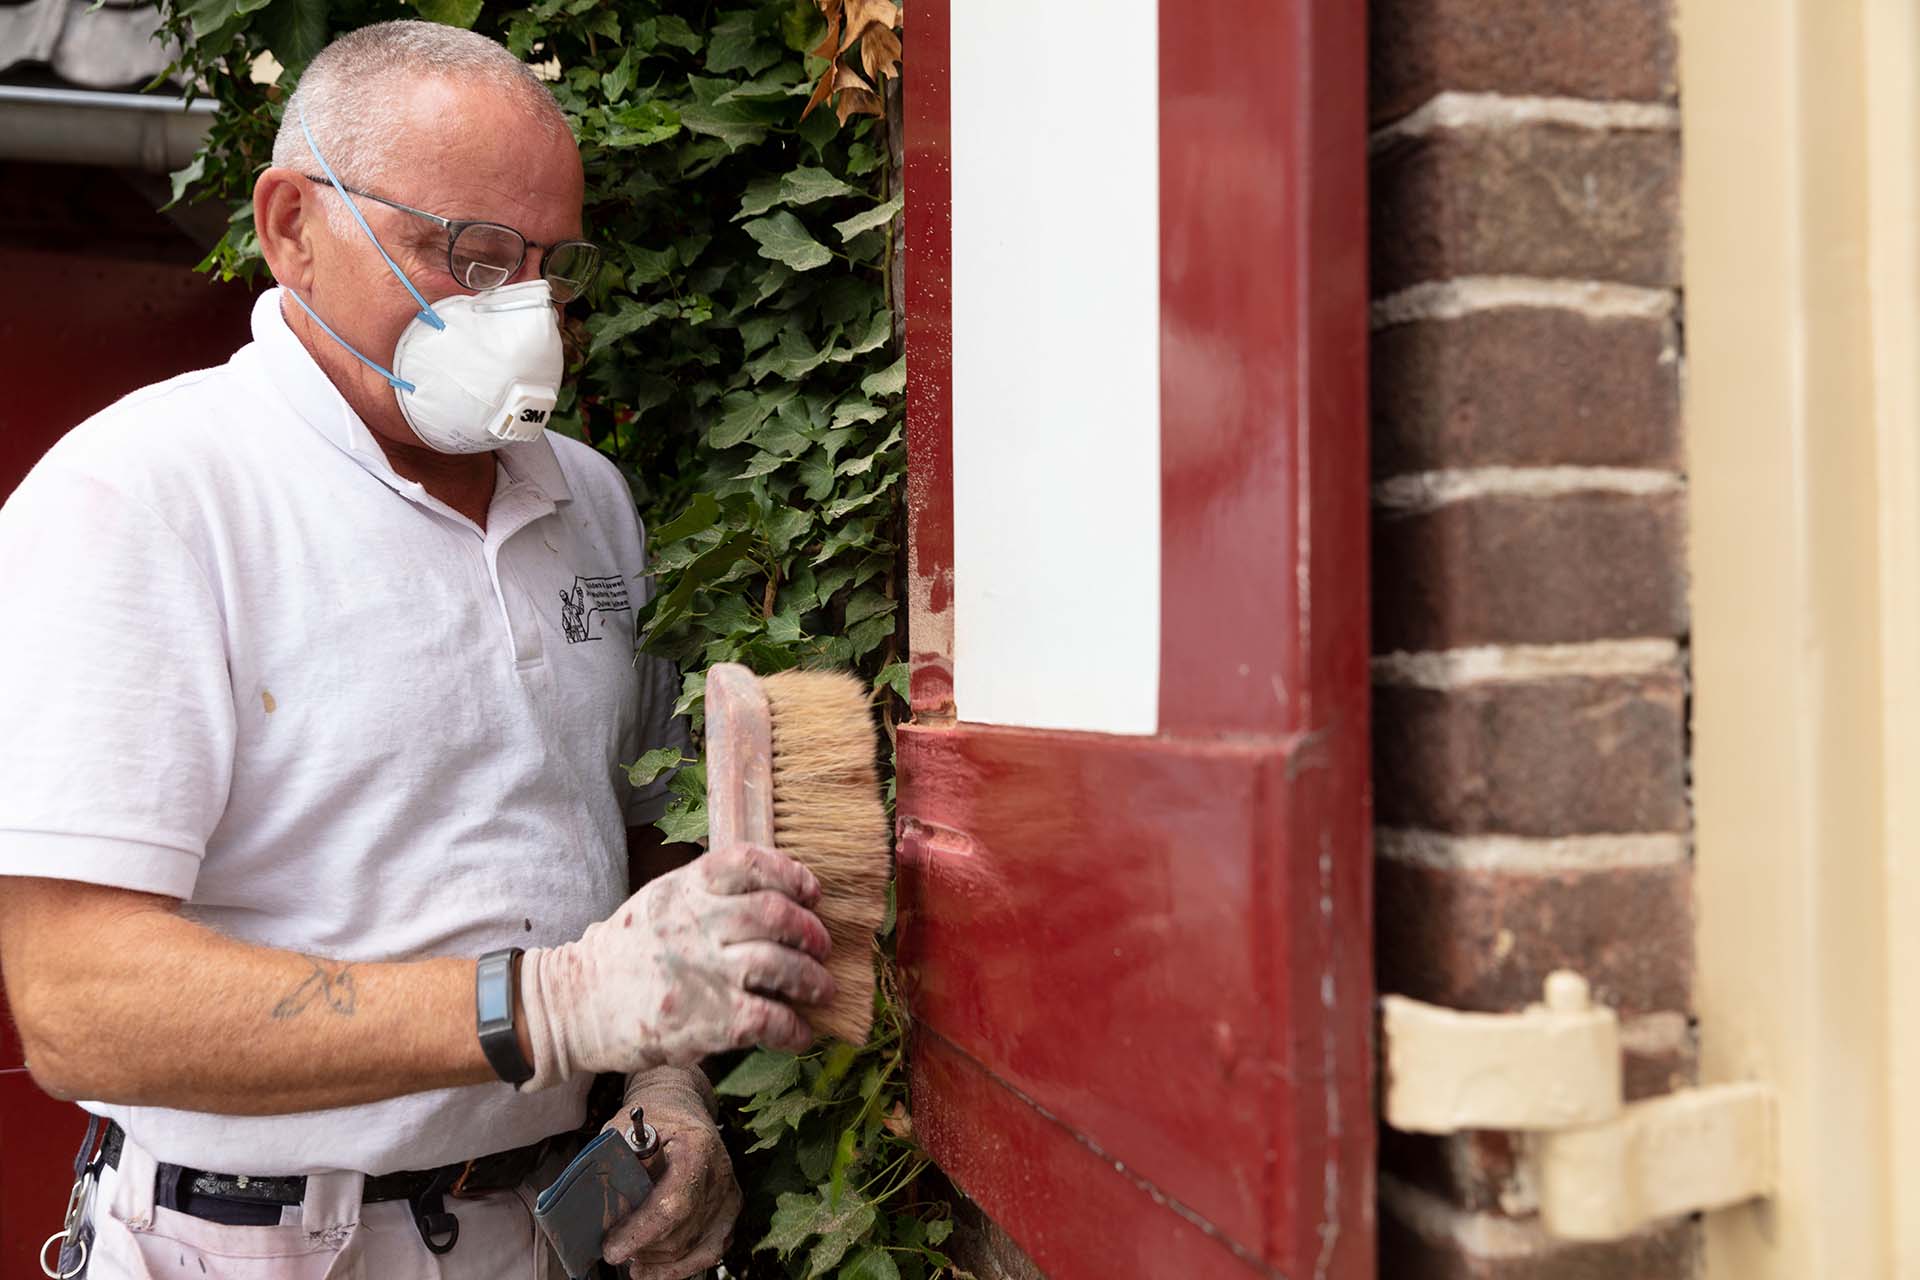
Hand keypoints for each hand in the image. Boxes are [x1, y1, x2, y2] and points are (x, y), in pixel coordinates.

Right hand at [517, 844, 833, 1089]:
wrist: (575, 1005)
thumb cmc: (625, 953)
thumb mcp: (659, 902)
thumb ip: (707, 894)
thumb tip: (775, 897)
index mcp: (684, 889)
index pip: (747, 861)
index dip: (790, 873)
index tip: (811, 892)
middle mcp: (694, 924)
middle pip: (774, 914)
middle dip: (810, 931)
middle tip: (821, 947)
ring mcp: (701, 973)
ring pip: (779, 965)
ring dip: (812, 979)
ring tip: (821, 989)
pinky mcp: (704, 1021)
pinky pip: (768, 1019)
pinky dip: (793, 1028)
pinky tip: (798, 1032)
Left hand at [602, 1066, 740, 1279]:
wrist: (684, 1109)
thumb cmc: (654, 1119)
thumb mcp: (624, 1128)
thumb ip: (611, 1163)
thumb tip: (590, 1204)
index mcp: (696, 1149)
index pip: (673, 1205)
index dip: (640, 1232)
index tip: (611, 1249)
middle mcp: (720, 1175)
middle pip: (681, 1234)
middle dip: (642, 1248)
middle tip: (611, 1248)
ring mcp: (728, 1196)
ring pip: (691, 1249)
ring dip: (655, 1259)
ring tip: (629, 1254)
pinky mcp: (729, 1213)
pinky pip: (707, 1254)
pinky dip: (677, 1267)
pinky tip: (650, 1268)